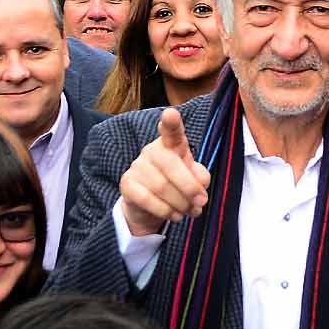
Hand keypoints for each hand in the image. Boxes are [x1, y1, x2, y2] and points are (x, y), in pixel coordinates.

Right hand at [119, 106, 209, 237]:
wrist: (150, 206)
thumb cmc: (176, 185)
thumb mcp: (193, 179)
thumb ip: (200, 176)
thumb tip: (200, 180)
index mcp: (170, 144)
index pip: (171, 131)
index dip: (171, 122)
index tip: (171, 114)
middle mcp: (151, 151)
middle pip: (171, 165)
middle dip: (190, 187)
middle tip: (202, 201)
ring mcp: (137, 167)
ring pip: (161, 187)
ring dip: (181, 203)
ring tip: (190, 211)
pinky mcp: (127, 184)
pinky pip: (147, 199)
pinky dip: (165, 211)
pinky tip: (175, 215)